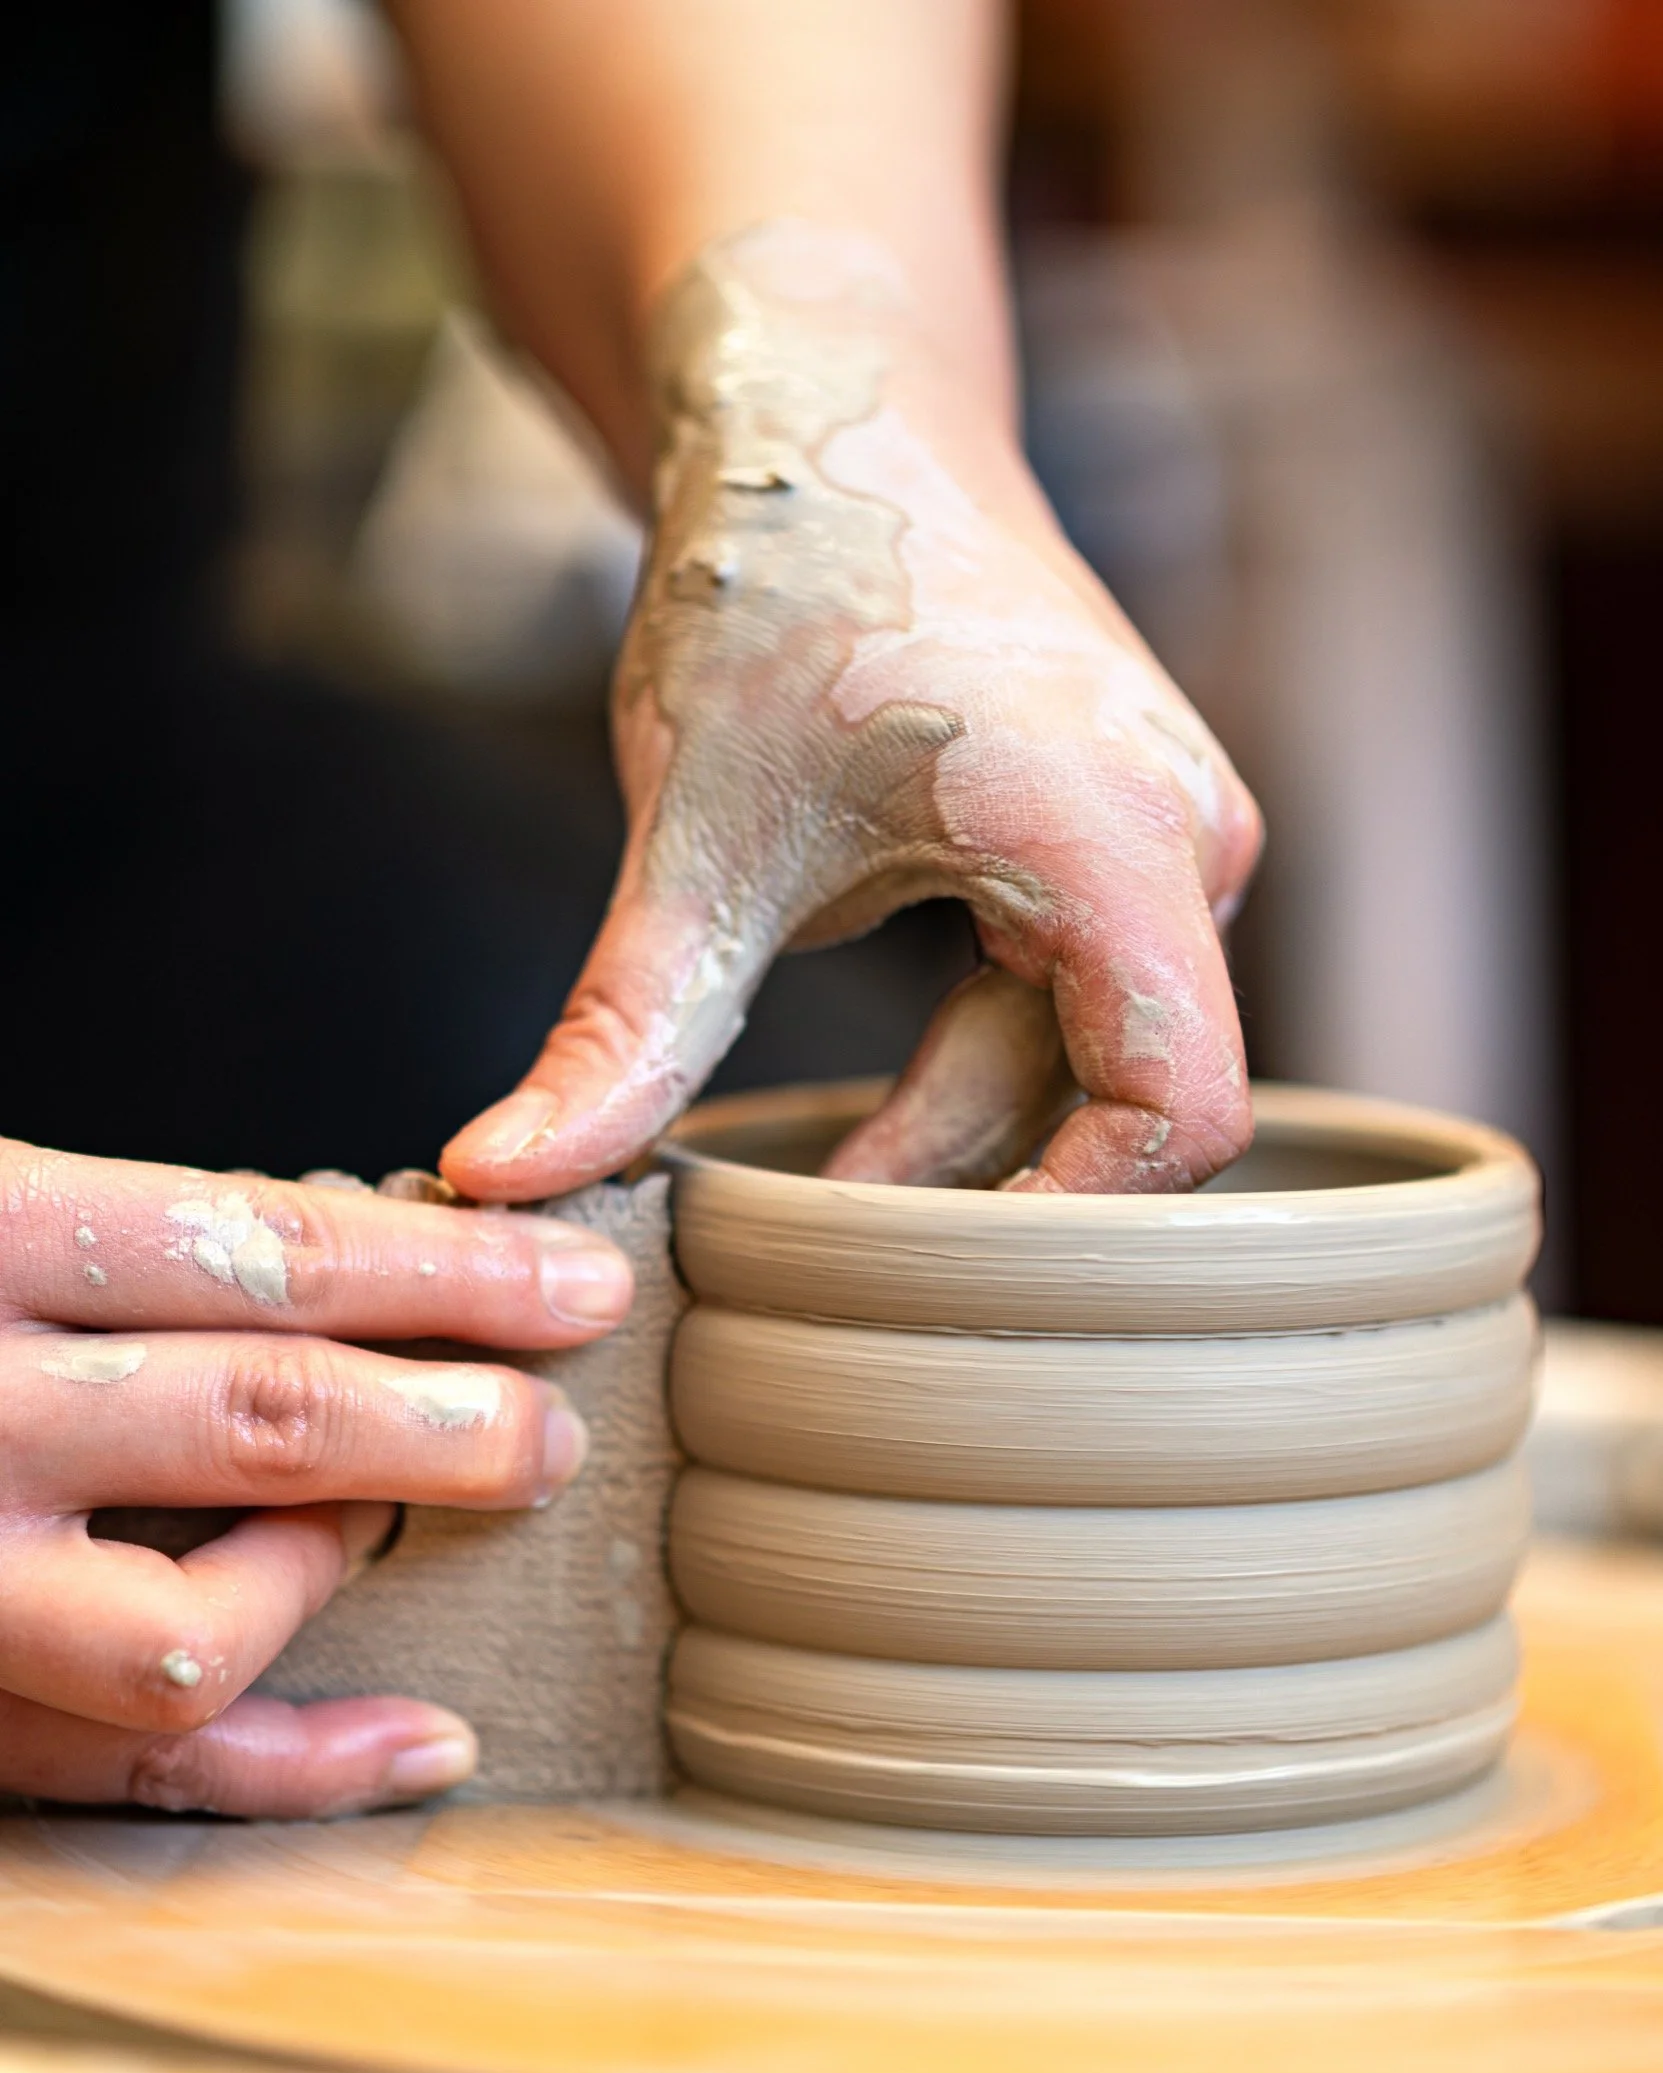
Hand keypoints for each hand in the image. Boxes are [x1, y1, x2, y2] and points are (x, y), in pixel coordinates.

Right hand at [0, 1142, 632, 1815]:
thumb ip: (126, 1241)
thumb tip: (349, 1268)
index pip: (269, 1254)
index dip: (454, 1276)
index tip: (579, 1286)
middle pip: (264, 1420)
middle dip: (452, 1429)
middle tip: (545, 1437)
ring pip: (199, 1632)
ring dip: (330, 1570)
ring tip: (376, 1526)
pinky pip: (135, 1769)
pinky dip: (295, 1766)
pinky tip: (419, 1738)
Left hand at [442, 226, 1261, 1199]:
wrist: (826, 418)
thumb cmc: (775, 584)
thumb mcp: (693, 831)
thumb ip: (621, 1023)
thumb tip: (498, 1180)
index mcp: (1118, 836)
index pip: (1178, 1111)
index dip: (1073, 1223)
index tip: (924, 1279)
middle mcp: (1188, 839)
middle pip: (1119, 1100)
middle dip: (974, 1186)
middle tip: (816, 1248)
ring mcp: (1169, 837)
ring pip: (1089, 1060)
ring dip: (961, 1134)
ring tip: (811, 1187)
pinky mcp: (1124, 839)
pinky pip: (1077, 1006)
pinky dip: (973, 1071)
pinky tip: (858, 1114)